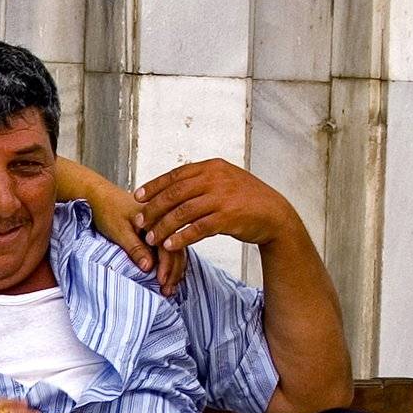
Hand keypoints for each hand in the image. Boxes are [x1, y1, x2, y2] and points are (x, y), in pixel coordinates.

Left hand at [85, 185, 188, 297]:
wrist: (98, 195)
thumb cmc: (106, 210)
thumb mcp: (119, 231)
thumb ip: (135, 248)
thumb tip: (149, 267)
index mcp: (155, 216)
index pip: (168, 245)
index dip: (167, 266)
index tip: (163, 282)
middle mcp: (162, 219)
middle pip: (175, 248)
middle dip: (173, 271)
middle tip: (168, 290)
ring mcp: (159, 224)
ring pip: (173, 249)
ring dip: (173, 269)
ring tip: (169, 287)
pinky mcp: (154, 229)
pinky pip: (166, 247)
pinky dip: (168, 262)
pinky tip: (168, 274)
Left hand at [134, 158, 298, 253]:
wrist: (274, 214)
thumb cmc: (246, 200)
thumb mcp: (224, 181)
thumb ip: (202, 181)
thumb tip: (174, 185)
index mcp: (212, 167)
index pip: (176, 175)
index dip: (154, 185)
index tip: (137, 196)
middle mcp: (216, 179)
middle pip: (175, 193)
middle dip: (154, 209)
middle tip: (139, 222)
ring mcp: (222, 197)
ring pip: (183, 212)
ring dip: (164, 227)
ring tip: (151, 239)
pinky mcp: (228, 217)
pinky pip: (198, 228)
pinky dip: (181, 237)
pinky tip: (169, 245)